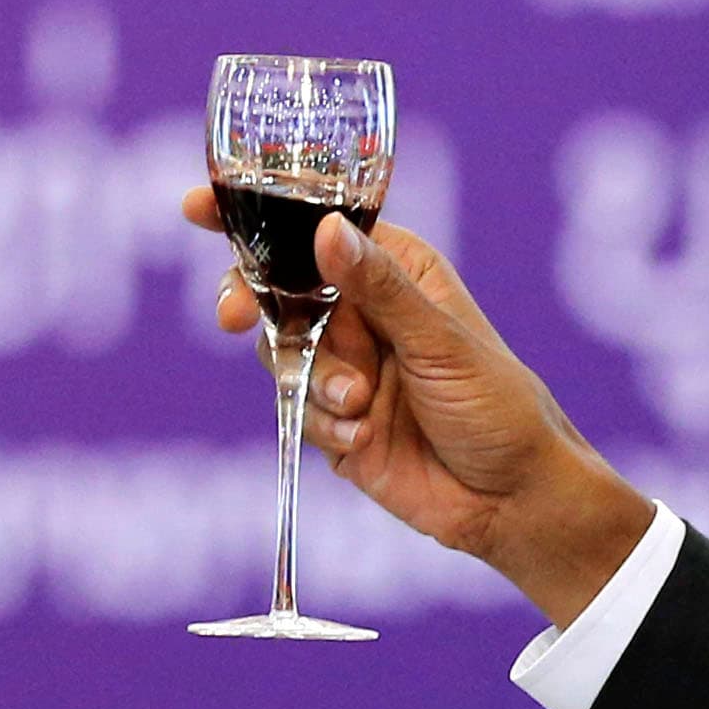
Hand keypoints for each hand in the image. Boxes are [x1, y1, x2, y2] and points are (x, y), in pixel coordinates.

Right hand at [181, 187, 654, 628]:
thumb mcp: (439, 341)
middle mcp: (364, 312)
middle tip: (235, 317)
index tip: (198, 208)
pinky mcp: (333, 419)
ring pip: (280, 352)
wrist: (510, 501)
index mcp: (395, 271)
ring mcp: (344, 366)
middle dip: (254, 305)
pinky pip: (295, 408)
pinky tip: (364, 436)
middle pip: (277, 289)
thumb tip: (324, 230)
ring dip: (313, 378)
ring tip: (359, 403)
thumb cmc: (498, 406)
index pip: (314, 229)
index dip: (256, 217)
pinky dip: (324, 422)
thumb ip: (376, 289)